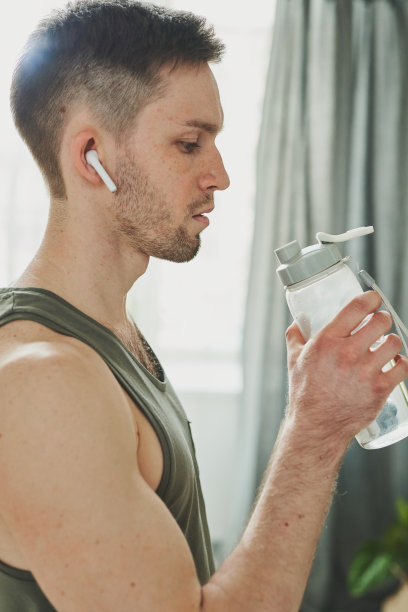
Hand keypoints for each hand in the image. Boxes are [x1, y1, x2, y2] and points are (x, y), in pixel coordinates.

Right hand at [285, 291, 407, 445]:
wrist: (316, 426)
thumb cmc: (305, 393)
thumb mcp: (294, 359)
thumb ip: (295, 336)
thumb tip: (298, 322)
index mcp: (327, 341)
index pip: (357, 308)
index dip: (371, 299)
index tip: (373, 299)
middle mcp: (347, 353)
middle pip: (381, 321)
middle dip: (382, 319)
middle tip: (379, 324)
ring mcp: (365, 372)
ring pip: (394, 342)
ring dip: (392, 341)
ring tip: (386, 345)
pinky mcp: (380, 389)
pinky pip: (403, 367)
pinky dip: (401, 362)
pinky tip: (394, 362)